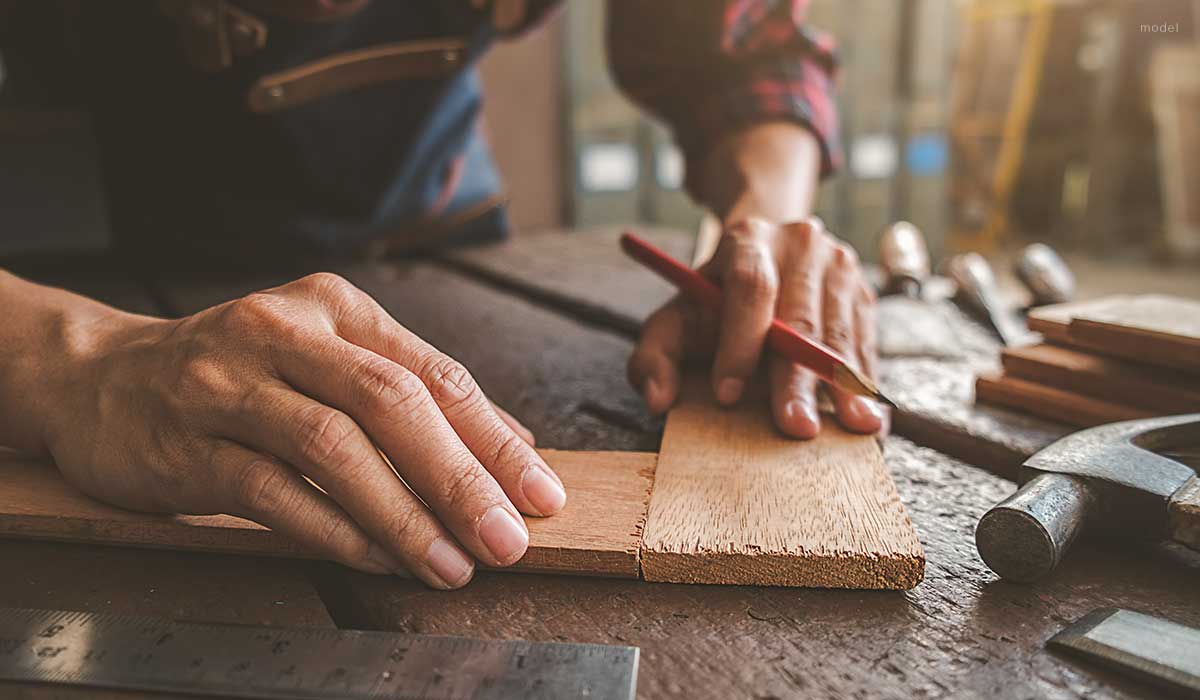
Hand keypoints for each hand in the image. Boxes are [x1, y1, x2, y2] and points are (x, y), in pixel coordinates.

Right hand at [38, 273, 563, 588]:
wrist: (102, 377)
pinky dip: (336, 530)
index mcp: (337, 307)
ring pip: (335, 448)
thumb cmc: (242, 374)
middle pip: (392, 402)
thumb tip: (515, 444)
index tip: (541, 495)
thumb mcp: (332, 359)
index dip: (495, 440)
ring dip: (404, 515)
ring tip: (452, 565)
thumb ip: (417, 395)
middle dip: (461, 478)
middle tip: (507, 539)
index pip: (435, 373)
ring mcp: (229, 385)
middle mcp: (285, 332)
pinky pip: (275, 493)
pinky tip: (379, 561)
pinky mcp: (187, 444)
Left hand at [629, 217, 885, 437]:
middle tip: (795, 427)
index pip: (749, 288)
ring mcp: (838, 265)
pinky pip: (866, 341)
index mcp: (746, 240)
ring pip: (840, 331)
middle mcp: (798, 244)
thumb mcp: (673, 320)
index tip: (726, 395)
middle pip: (800, 316)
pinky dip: (865, 381)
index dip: (739, 343)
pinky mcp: (862, 292)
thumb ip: (653, 357)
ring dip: (843, 384)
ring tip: (851, 427)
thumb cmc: (712, 304)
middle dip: (796, 379)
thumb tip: (657, 398)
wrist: (763, 260)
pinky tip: (870, 416)